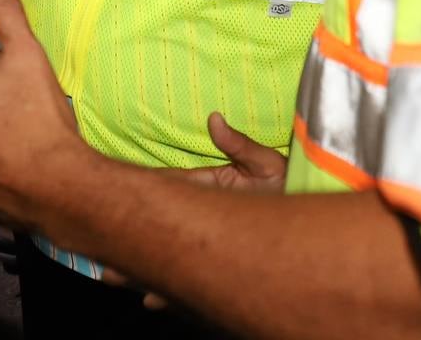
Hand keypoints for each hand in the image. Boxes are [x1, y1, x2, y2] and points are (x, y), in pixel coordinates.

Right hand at [99, 113, 286, 301]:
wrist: (317, 220)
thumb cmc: (297, 185)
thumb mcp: (270, 164)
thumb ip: (240, 146)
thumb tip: (214, 119)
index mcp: (208, 185)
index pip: (168, 188)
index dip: (141, 194)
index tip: (114, 197)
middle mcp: (202, 214)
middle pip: (157, 226)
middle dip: (130, 239)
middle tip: (103, 250)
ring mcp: (208, 239)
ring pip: (166, 256)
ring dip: (140, 267)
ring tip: (112, 277)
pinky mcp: (220, 262)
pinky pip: (189, 279)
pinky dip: (169, 291)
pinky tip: (152, 300)